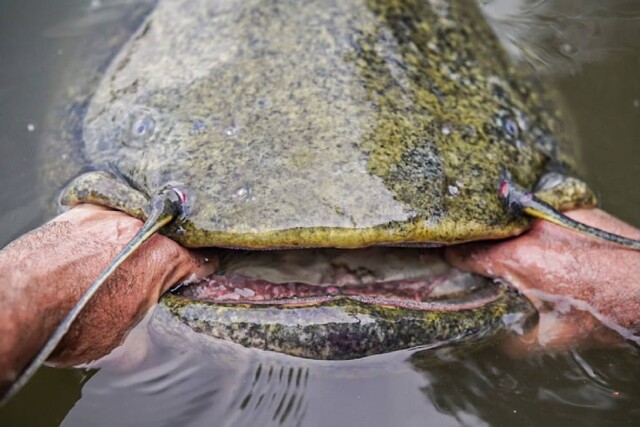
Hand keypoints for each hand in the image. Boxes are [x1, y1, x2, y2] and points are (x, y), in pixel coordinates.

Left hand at [0, 204, 214, 390]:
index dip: (201, 273)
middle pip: (167, 237)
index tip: (197, 279)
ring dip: (134, 241)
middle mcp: (140, 224)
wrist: (14, 305)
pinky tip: (93, 251)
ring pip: (135, 223)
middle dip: (164, 256)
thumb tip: (149, 344)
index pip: (200, 260)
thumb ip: (149, 323)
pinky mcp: (79, 210)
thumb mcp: (121, 337)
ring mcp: (108, 213)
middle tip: (151, 278)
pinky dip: (104, 231)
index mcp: (163, 254)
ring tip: (115, 266)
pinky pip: (104, 216)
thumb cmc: (68, 323)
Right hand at [446, 209, 639, 350]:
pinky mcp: (571, 205)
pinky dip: (530, 223)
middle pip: (486, 232)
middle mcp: (529, 229)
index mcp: (519, 259)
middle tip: (479, 260)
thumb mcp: (556, 338)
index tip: (448, 263)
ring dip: (505, 233)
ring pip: (511, 219)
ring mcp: (550, 212)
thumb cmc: (606, 311)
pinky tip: (540, 238)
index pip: (465, 253)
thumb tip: (494, 337)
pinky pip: (536, 211)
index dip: (452, 260)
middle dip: (478, 245)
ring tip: (510, 247)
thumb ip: (515, 339)